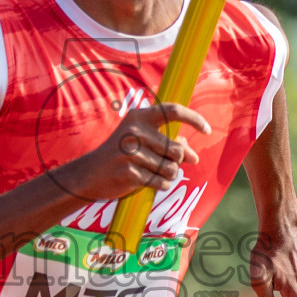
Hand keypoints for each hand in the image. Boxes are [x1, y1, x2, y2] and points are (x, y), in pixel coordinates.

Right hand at [57, 102, 209, 201]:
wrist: (89, 174)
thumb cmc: (121, 154)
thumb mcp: (141, 140)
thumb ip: (167, 141)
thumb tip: (193, 155)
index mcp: (138, 117)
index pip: (172, 111)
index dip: (194, 119)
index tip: (207, 130)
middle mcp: (134, 132)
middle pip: (177, 149)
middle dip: (178, 160)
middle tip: (167, 164)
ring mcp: (131, 153)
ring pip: (172, 169)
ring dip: (169, 175)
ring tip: (153, 173)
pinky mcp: (130, 173)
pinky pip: (162, 183)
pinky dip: (161, 185)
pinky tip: (147, 182)